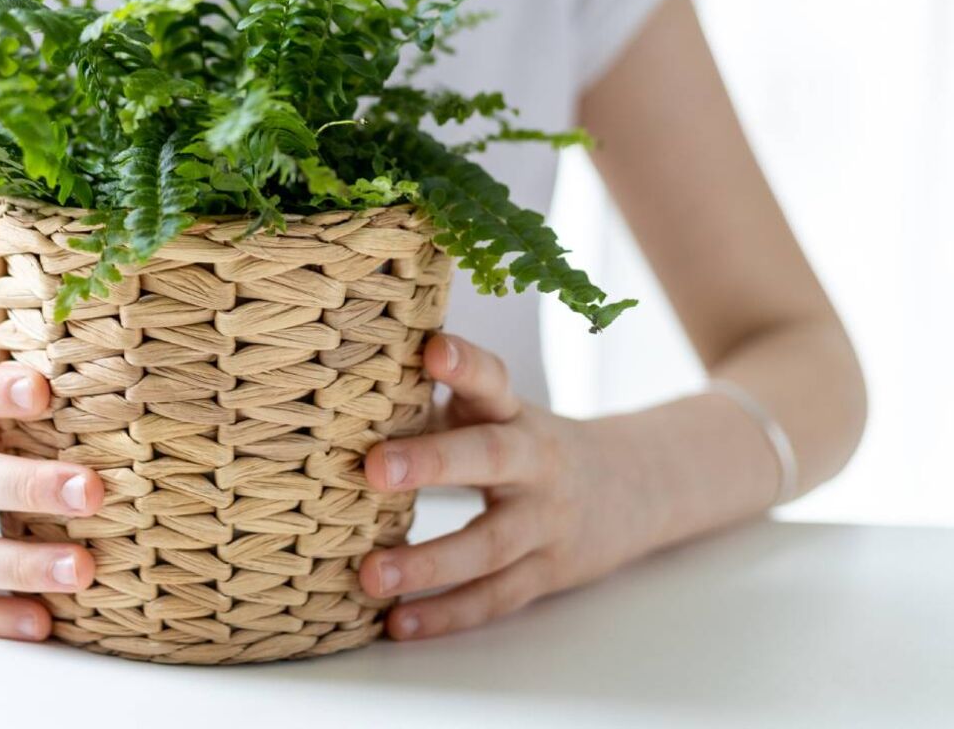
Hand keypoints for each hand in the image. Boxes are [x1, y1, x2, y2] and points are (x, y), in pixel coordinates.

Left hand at [358, 333, 659, 639]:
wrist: (632, 487)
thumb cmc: (524, 442)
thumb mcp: (490, 414)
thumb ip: (426, 406)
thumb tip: (340, 393)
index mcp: (513, 413)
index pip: (492, 380)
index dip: (465, 365)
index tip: (432, 349)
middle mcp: (535, 462)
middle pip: (490, 458)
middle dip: (433, 463)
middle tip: (373, 468)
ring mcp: (544, 521)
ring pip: (489, 545)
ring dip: (428, 563)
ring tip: (370, 575)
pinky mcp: (545, 573)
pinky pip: (494, 597)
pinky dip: (445, 614)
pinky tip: (397, 624)